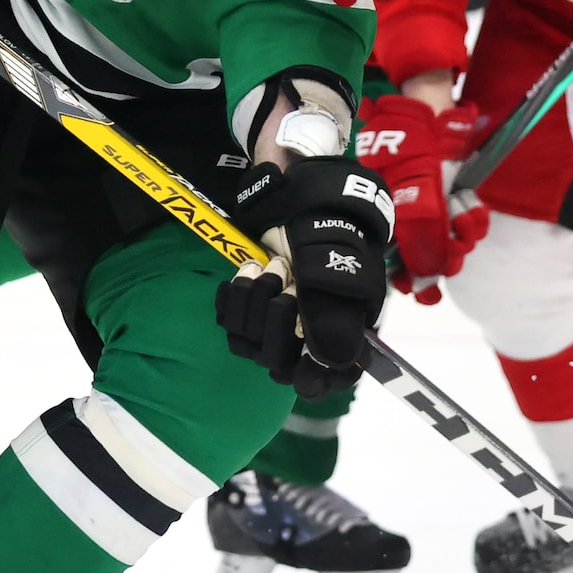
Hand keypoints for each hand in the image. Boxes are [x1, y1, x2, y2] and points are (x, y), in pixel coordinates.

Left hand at [215, 157, 393, 397]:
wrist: (299, 194)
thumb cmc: (328, 229)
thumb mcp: (339, 270)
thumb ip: (334, 318)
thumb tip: (330, 361)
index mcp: (343, 330)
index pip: (325, 379)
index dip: (311, 375)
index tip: (302, 355)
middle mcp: (308, 333)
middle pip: (279, 363)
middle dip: (276, 318)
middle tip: (285, 278)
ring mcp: (275, 321)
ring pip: (250, 345)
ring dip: (253, 300)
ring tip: (267, 266)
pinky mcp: (248, 308)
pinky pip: (229, 324)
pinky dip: (233, 295)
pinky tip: (246, 271)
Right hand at [355, 93, 487, 301]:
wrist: (429, 118)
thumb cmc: (409, 153)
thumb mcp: (409, 196)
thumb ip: (419, 237)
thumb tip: (423, 275)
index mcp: (392, 223)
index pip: (401, 265)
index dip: (414, 281)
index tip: (426, 291)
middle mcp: (414, 222)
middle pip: (434, 260)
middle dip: (446, 256)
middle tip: (452, 248)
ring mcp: (437, 212)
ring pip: (456, 243)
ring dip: (463, 233)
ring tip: (459, 211)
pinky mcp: (458, 201)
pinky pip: (471, 224)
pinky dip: (474, 217)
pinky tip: (468, 202)